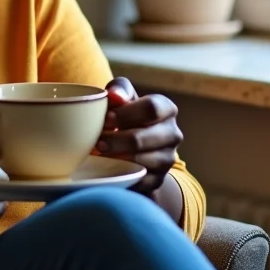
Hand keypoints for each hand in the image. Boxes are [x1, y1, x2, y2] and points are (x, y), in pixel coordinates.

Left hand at [96, 77, 182, 193]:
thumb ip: (118, 90)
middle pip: (142, 138)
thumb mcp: (122, 96)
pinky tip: (108, 167)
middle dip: (115, 139)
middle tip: (97, 141)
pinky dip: (122, 173)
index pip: (151, 108)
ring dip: (116, 157)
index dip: (125, 113)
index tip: (106, 119)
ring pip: (141, 161)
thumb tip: (114, 96)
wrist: (132, 144)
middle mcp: (173, 134)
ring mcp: (168, 158)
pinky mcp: (159, 179)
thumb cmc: (125, 113)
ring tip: (99, 152)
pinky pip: (140, 179)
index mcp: (167, 108)